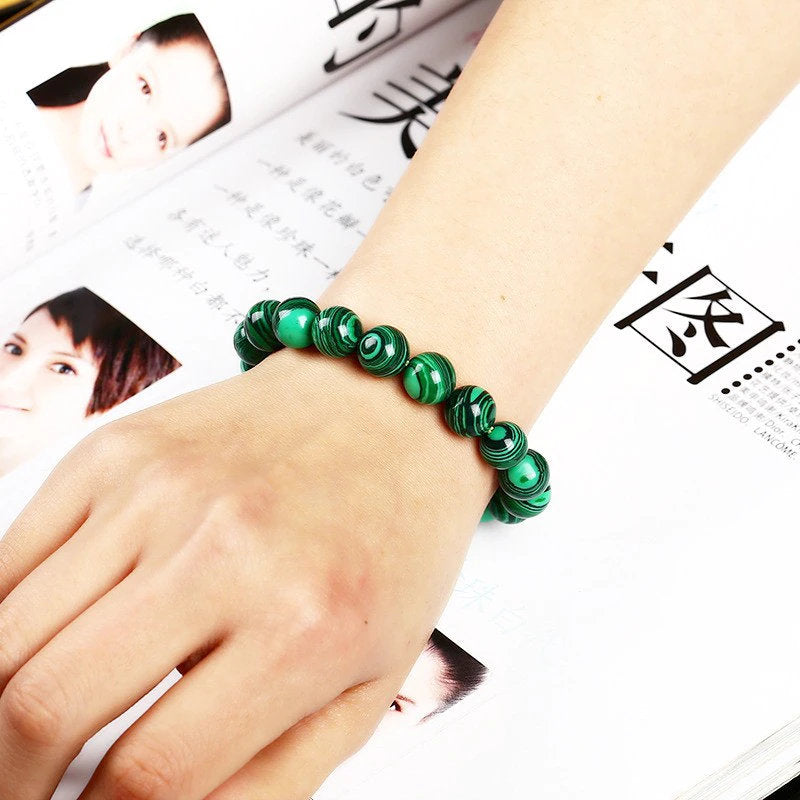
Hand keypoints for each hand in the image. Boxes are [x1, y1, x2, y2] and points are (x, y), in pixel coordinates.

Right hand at [0, 343, 490, 798]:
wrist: (387, 409)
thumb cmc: (391, 539)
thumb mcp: (370, 682)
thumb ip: (270, 781)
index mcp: (303, 628)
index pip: (152, 773)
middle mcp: (223, 552)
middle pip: (45, 707)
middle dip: (17, 783)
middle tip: (33, 792)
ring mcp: (158, 490)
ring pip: (8, 636)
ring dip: (1, 709)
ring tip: (28, 731)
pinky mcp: (116, 449)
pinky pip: (9, 558)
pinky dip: (1, 623)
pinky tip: (28, 652)